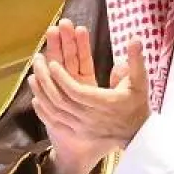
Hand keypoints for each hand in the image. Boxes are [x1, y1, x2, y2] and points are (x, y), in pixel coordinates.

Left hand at [30, 27, 149, 173]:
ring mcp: (82, 127)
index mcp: (103, 103)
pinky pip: (56, 123)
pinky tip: (36, 99)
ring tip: (33, 76)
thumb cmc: (137, 105)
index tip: (52, 63)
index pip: (76, 90)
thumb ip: (136, 60)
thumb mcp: (140, 82)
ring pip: (55, 111)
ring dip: (42, 93)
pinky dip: (44, 111)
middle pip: (61, 99)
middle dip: (47, 79)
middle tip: (38, 61)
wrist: (137, 135)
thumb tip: (134, 38)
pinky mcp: (77, 134)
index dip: (62, 77)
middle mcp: (90, 117)